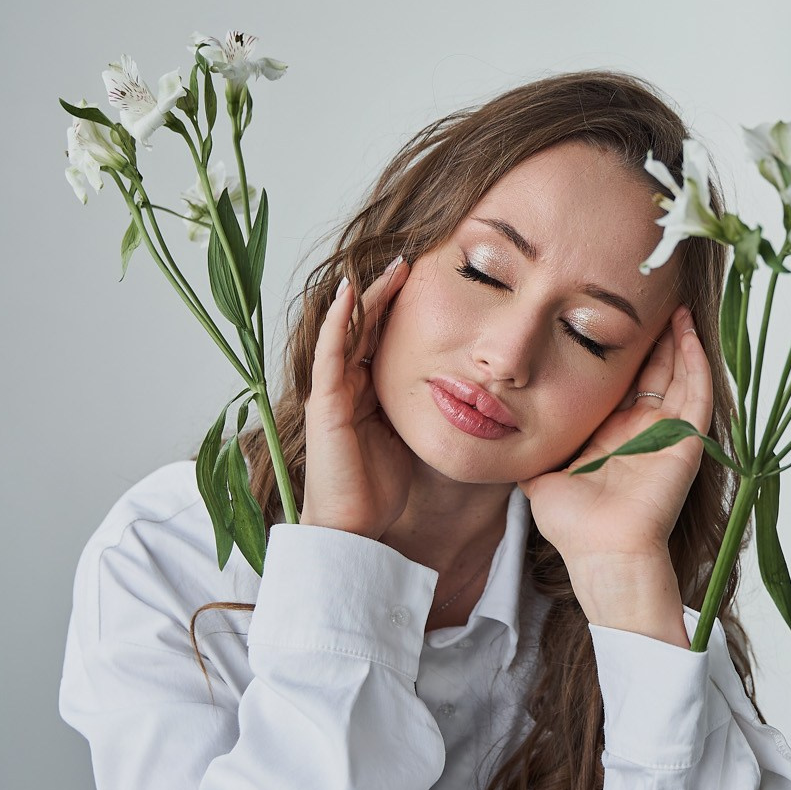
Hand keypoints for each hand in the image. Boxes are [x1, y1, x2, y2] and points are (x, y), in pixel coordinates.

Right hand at [299, 255, 413, 537]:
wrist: (356, 528)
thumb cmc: (381, 490)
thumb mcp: (413, 435)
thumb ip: (425, 408)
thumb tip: (466, 389)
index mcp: (367, 392)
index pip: (381, 338)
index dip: (398, 308)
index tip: (424, 280)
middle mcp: (346, 385)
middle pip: (364, 326)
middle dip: (386, 293)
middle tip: (409, 261)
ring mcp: (332, 391)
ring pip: (347, 331)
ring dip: (367, 296)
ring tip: (390, 268)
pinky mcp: (324, 403)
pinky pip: (330, 353)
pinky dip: (338, 321)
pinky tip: (350, 294)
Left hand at [518, 305, 711, 570]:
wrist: (601, 552)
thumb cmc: (573, 524)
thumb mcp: (543, 475)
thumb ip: (530, 449)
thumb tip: (497, 426)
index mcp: (614, 435)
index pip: (624, 382)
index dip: (623, 351)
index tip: (616, 316)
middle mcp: (644, 431)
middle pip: (656, 371)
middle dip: (655, 337)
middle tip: (652, 299)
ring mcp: (669, 435)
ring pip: (681, 375)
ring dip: (681, 341)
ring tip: (678, 306)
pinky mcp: (686, 441)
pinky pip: (697, 393)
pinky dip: (696, 361)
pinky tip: (688, 332)